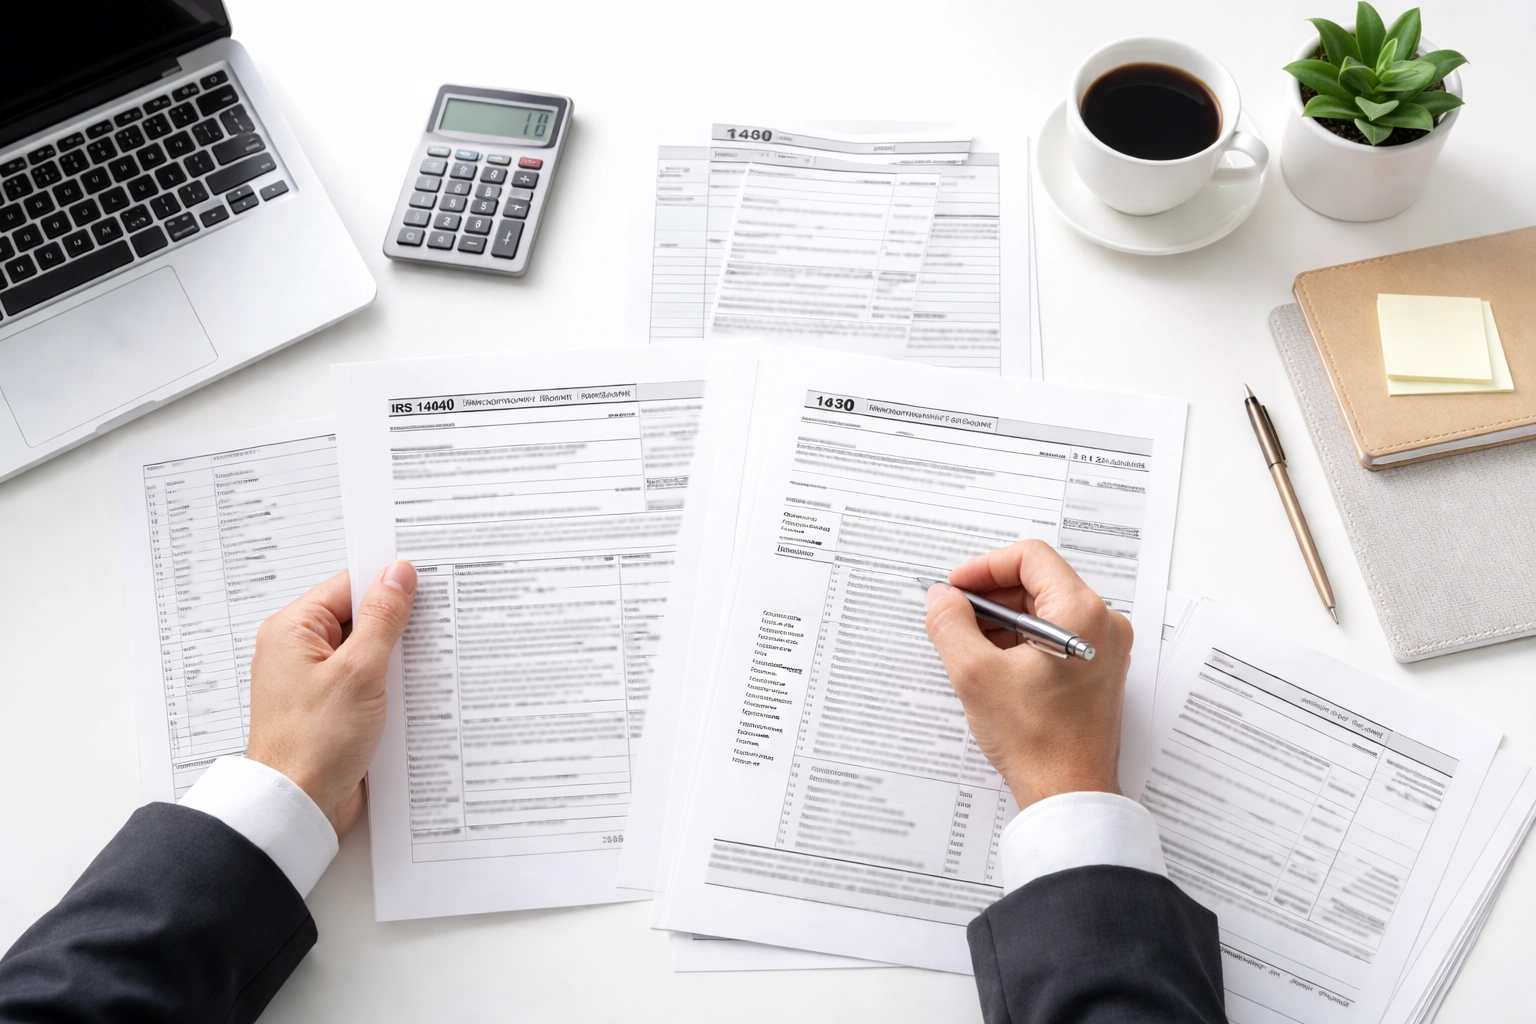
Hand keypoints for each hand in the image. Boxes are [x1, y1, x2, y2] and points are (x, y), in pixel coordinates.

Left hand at [245, 563, 417, 837]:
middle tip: (437, 620)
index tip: (427, 583)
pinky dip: (390, 682)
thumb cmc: (314, 742)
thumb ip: (382, 619)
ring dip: (397, 656)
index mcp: (293, 630)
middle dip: (398, 622)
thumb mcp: (358, 671)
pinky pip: (366, 680)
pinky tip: (416, 689)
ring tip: (432, 657)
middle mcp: (299, 651)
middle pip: (358, 617)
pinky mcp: (331, 707)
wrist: (298, 806)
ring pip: (367, 651)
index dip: (388, 584)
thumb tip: (399, 574)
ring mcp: (315, 681)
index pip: (348, 586)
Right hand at [924, 540, 1132, 808]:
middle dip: (990, 596)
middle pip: (1037, 582)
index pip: (1030, 557)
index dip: (984, 568)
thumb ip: (950, 623)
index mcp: (1081, 613)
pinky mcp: (1096, 670)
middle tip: (953, 616)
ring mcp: (1103, 648)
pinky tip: (991, 665)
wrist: (1068, 795)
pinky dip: (1020, 641)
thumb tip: (942, 598)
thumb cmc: (1036, 741)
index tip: (955, 588)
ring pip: (1044, 610)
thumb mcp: (975, 674)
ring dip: (1002, 620)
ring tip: (968, 645)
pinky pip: (1054, 635)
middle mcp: (1102, 624)